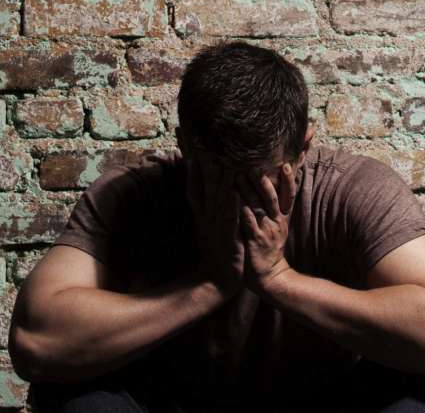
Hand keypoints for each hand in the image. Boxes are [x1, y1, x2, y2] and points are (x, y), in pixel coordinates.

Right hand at [185, 152, 244, 296]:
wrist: (218, 279)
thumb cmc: (218, 250)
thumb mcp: (210, 226)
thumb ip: (209, 206)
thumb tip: (209, 189)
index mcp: (203, 213)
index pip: (194, 186)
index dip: (192, 168)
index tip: (191, 148)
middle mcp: (207, 217)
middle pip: (203, 187)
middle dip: (203, 166)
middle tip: (204, 144)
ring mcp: (216, 227)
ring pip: (217, 200)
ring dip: (220, 181)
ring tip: (223, 161)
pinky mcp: (228, 239)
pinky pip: (229, 220)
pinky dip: (230, 206)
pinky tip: (234, 193)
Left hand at [236, 163, 295, 292]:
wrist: (270, 277)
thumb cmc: (269, 248)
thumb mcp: (277, 226)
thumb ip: (275, 207)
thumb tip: (273, 187)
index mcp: (282, 217)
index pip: (289, 194)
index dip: (288, 180)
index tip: (287, 164)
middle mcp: (277, 221)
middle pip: (272, 197)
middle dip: (263, 180)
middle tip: (253, 164)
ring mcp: (267, 231)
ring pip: (258, 207)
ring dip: (249, 191)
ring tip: (239, 176)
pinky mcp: (256, 241)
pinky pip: (249, 223)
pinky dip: (243, 211)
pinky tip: (235, 201)